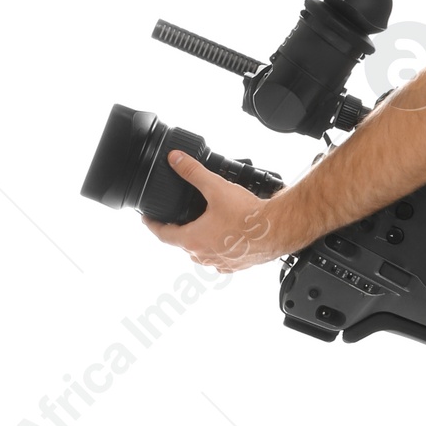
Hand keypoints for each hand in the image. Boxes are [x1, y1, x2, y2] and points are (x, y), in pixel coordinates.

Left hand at [141, 150, 286, 273]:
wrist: (278, 230)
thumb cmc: (249, 217)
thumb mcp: (216, 188)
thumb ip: (193, 172)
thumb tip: (176, 160)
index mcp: (193, 240)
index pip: (163, 234)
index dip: (152, 225)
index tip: (147, 219)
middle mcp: (204, 255)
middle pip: (183, 243)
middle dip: (179, 231)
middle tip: (179, 218)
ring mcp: (221, 263)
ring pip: (202, 252)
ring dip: (200, 240)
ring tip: (204, 226)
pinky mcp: (238, 265)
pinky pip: (221, 259)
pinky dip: (219, 249)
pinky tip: (227, 238)